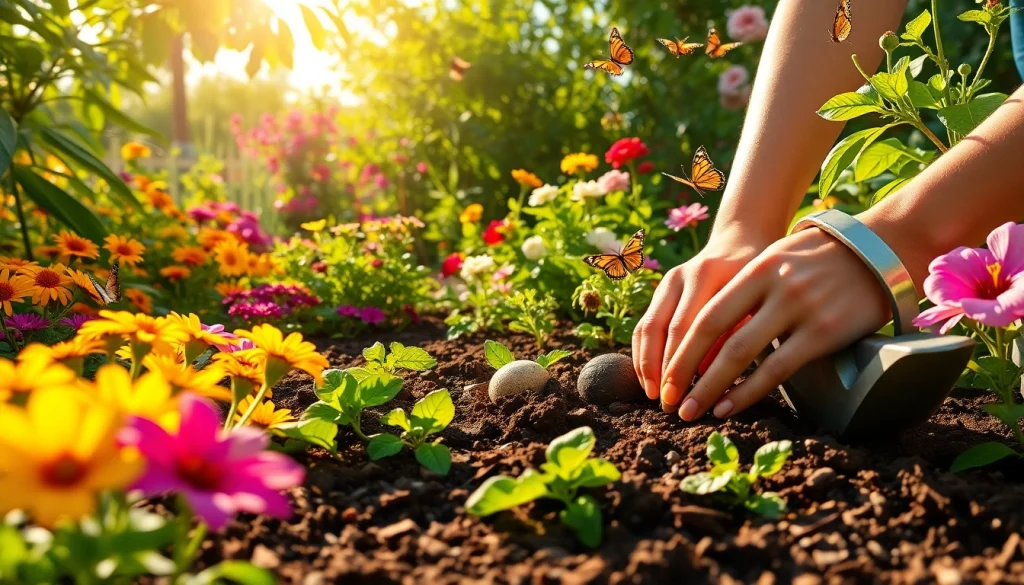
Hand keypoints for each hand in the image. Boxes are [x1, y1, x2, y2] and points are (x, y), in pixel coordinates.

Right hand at [631, 229, 768, 406]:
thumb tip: (710, 376)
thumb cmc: (759, 278)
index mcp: (708, 275)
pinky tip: (649, 378)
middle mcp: (682, 276)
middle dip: (660, 370)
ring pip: (646, 327)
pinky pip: (644, 324)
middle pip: (660, 329)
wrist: (742, 240)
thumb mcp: (755, 301)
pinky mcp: (661, 289)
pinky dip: (643, 353)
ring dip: (646, 364)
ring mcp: (667, 281)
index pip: (686, 327)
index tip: (681, 397)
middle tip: (665, 404)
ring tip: (652, 395)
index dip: (680, 366)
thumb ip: (735, 332)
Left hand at [660, 227, 891, 420]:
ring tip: (692, 411)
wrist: (880, 249)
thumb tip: (705, 332)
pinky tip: (728, 407)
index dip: (681, 348)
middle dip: (685, 371)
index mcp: (757, 268)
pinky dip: (748, 391)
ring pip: (742, 355)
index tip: (663, 374)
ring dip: (712, 388)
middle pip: (716, 335)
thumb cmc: (819, 259)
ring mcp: (800, 309)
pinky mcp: (824, 332)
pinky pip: (778, 368)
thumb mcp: (777, 259)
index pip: (707, 313)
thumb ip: (746, 290)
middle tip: (668, 400)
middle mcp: (774, 286)